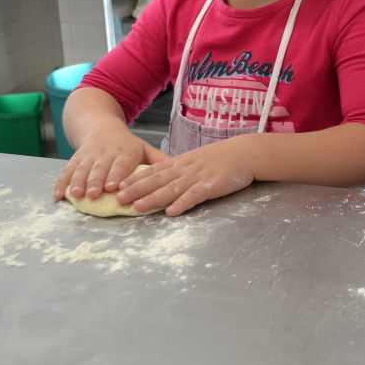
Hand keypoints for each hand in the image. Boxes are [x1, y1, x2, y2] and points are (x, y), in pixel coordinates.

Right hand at [54, 130, 169, 199]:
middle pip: (100, 168)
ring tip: (75, 195)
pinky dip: (61, 183)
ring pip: (82, 170)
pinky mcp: (75, 159)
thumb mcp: (144, 148)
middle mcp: (105, 153)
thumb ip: (159, 160)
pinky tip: (57, 195)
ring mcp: (88, 156)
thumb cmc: (127, 144)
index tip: (114, 187)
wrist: (99, 126)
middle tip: (94, 194)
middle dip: (96, 181)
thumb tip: (181, 170)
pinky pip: (66, 171)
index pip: (121, 164)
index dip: (116, 175)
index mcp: (125, 152)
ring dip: (77, 183)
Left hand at [115, 135, 255, 215]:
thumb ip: (181, 170)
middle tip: (119, 199)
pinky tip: (172, 212)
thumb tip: (165, 181)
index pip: (154, 170)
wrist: (245, 152)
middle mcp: (186, 168)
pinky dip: (183, 203)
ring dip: (154, 198)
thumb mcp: (197, 160)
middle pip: (158, 179)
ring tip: (137, 207)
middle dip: (137, 189)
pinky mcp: (212, 185)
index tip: (119, 186)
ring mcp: (199, 176)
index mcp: (181, 163)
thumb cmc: (222, 158)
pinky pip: (195, 195)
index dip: (136, 179)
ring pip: (172, 188)